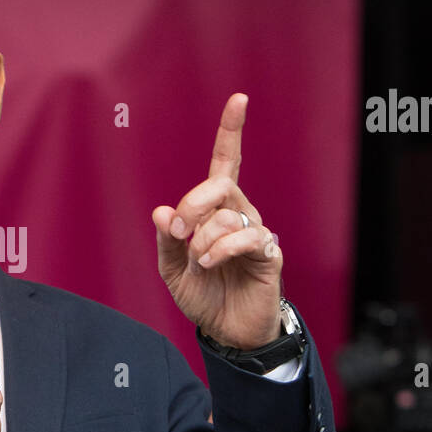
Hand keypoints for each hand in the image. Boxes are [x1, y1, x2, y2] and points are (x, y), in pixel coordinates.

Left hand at [152, 93, 282, 349]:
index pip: (227, 163)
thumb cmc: (204, 296)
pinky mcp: (269, 254)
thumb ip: (167, 241)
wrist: (228, 332)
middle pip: (219, 185)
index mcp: (217, 210)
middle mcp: (240, 214)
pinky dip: (221, 249)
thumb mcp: (171, 269)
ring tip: (198, 261)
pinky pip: (247, 237)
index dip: (231, 131)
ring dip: (204, 238)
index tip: (239, 98)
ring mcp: (256, 232)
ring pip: (228, 214)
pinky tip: (210, 263)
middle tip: (179, 231)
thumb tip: (163, 212)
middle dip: (193, 203)